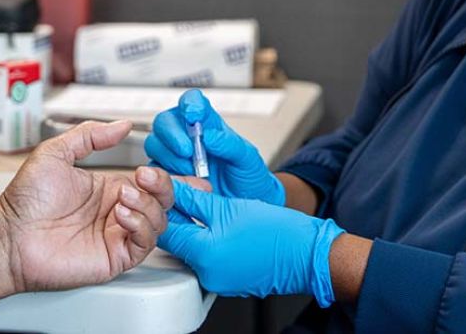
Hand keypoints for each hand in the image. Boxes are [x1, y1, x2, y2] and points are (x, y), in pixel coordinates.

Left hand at [0, 120, 173, 298]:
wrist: (9, 234)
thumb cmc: (24, 199)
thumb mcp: (56, 152)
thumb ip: (90, 135)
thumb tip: (120, 125)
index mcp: (107, 189)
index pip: (149, 182)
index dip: (160, 175)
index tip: (153, 167)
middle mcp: (115, 212)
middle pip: (162, 201)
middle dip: (163, 186)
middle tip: (145, 177)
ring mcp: (115, 235)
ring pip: (158, 222)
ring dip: (148, 206)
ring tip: (123, 198)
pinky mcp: (114, 257)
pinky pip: (144, 245)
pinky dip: (141, 227)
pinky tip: (121, 215)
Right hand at [145, 89, 284, 205]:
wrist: (244, 205)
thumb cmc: (246, 177)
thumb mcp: (247, 159)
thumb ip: (230, 144)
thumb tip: (208, 136)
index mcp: (207, 123)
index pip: (191, 101)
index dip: (189, 104)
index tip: (193, 115)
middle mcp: (186, 136)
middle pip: (165, 121)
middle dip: (172, 134)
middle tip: (187, 151)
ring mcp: (174, 156)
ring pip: (154, 144)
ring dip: (169, 156)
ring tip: (191, 173)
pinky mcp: (166, 176)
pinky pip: (154, 171)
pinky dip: (164, 176)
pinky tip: (183, 184)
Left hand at [158, 180, 343, 307]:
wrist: (308, 255)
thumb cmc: (278, 231)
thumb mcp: (230, 206)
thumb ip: (194, 198)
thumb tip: (169, 186)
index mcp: (205, 255)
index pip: (166, 230)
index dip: (159, 204)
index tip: (157, 187)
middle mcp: (207, 273)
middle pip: (177, 241)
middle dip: (174, 214)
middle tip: (177, 190)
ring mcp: (218, 279)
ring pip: (192, 248)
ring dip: (190, 225)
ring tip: (197, 202)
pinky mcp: (228, 279)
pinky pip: (207, 257)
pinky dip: (206, 238)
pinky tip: (214, 222)